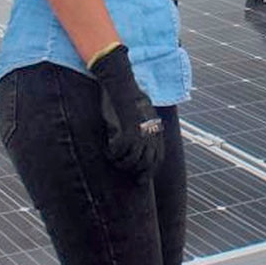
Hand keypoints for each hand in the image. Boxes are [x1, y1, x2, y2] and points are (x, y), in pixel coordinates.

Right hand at [89, 45, 164, 177]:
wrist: (123, 85)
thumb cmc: (131, 96)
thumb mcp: (144, 111)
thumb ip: (146, 125)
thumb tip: (144, 135)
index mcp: (156, 130)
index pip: (158, 158)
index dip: (149, 171)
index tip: (140, 179)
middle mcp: (151, 135)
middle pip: (145, 164)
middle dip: (134, 171)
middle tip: (123, 170)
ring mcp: (140, 135)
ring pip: (131, 161)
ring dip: (120, 163)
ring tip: (113, 158)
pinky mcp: (127, 133)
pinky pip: (119, 152)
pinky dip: (112, 154)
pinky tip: (107, 151)